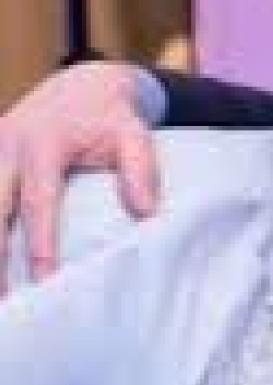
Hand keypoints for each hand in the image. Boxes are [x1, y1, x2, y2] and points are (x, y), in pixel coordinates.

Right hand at [0, 62, 159, 291]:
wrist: (83, 85)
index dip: (41, 245)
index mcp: (44, 144)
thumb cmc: (111, 117)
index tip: (46, 281)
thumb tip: (145, 213)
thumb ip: (141, 170)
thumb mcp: (135, 134)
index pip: (39, 203)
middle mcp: (7, 146)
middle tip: (4, 300)